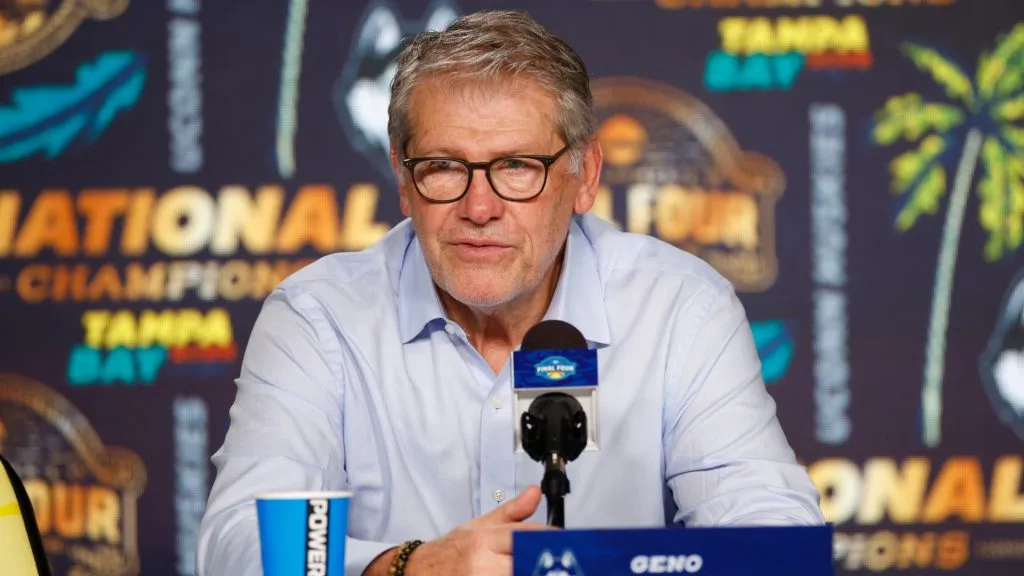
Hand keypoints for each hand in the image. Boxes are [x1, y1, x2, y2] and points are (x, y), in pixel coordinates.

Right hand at [365, 486, 552, 575]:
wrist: (418, 572)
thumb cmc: (451, 552)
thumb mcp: (479, 526)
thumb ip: (512, 512)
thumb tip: (535, 493)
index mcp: (485, 540)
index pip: (527, 538)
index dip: (554, 540)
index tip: (572, 543)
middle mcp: (483, 565)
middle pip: (528, 564)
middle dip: (551, 564)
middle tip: (570, 562)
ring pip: (521, 574)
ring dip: (540, 571)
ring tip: (555, 567)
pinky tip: (532, 572)